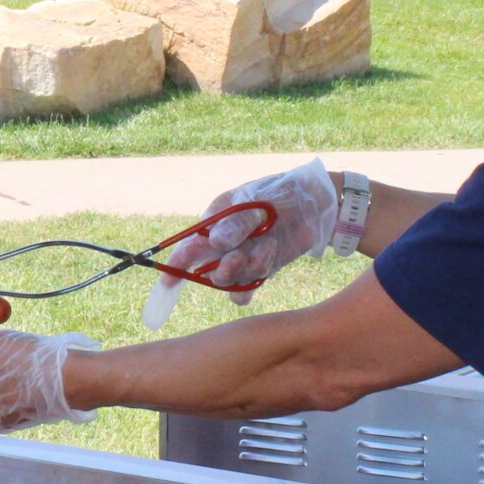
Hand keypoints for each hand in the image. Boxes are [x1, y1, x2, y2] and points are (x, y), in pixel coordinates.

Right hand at [161, 157, 339, 300]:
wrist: (315, 202)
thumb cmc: (279, 192)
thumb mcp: (256, 199)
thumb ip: (237, 221)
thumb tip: (216, 242)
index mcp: (213, 222)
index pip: (187, 247)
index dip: (176, 264)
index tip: (169, 281)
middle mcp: (222, 245)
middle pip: (205, 270)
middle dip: (218, 269)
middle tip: (238, 256)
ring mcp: (241, 260)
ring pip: (227, 281)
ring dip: (243, 270)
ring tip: (267, 247)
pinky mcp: (260, 271)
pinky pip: (245, 291)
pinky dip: (251, 286)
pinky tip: (266, 260)